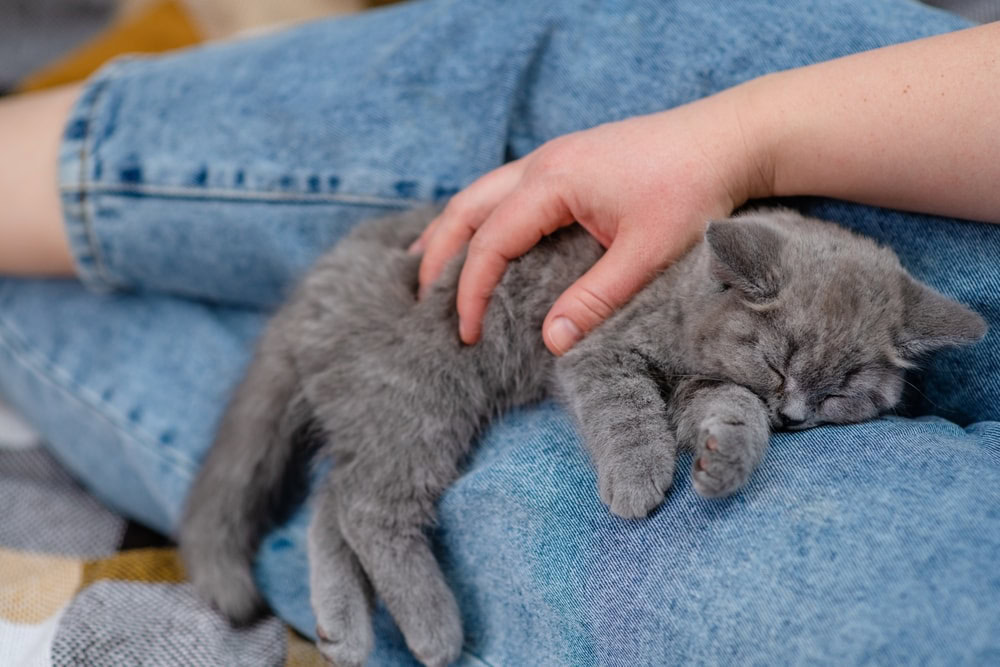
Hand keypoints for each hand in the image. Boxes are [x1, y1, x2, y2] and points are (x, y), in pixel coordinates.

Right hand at [412, 82, 772, 354]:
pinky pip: (503, 188)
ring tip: (426, 266)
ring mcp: (552, 156)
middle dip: (437, 255)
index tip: (465, 332)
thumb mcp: (645, 254)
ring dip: (451, 230)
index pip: (490, 242)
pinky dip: (479, 216)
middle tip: (422, 301)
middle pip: (466, 209)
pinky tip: (480, 235)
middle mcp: (541, 162)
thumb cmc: (692, 190)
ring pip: (479, 193)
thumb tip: (549, 342)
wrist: (728, 138)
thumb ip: (594, 299)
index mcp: (552, 182)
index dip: (470, 290)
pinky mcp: (566, 159)